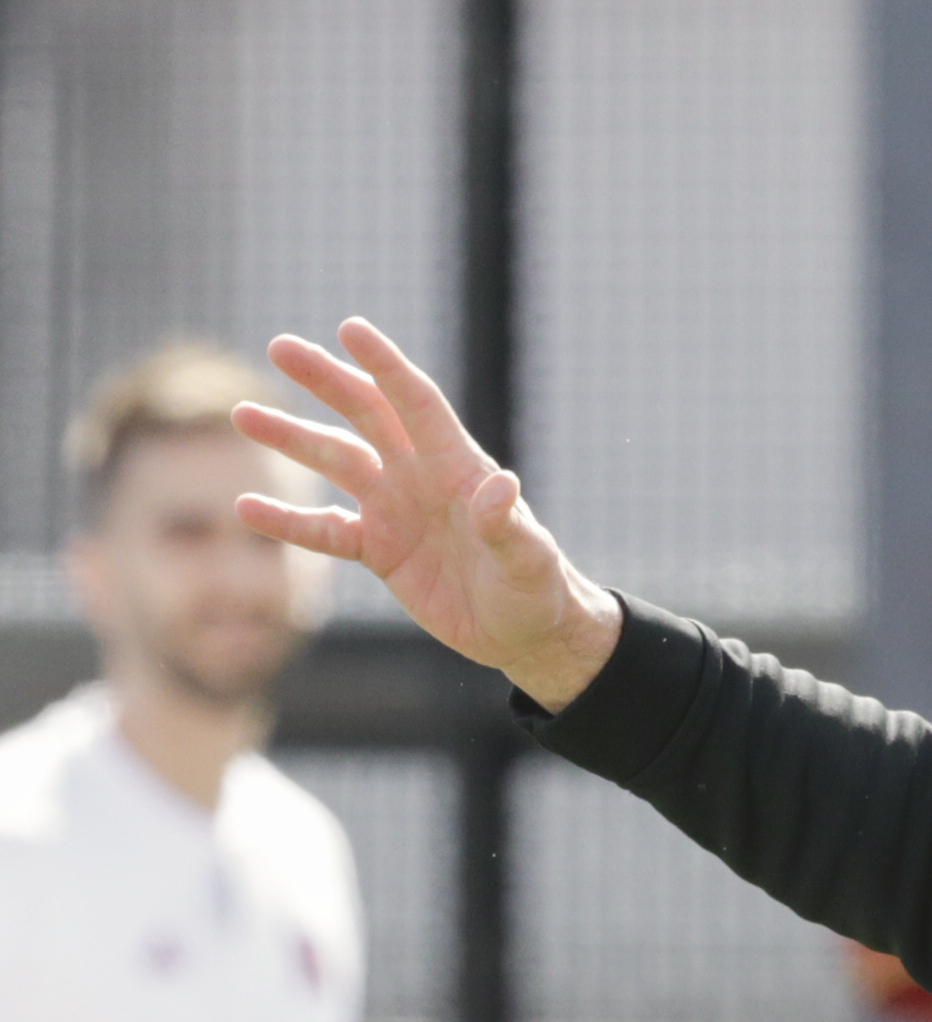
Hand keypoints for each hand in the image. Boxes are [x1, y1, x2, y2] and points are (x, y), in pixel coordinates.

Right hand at [230, 319, 622, 709]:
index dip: (385, 366)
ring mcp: (395, 511)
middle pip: (366, 415)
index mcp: (458, 467)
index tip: (350, 328)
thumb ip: (509, 527)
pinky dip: (288, 521)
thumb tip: (500, 487)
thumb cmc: (538, 590)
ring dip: (292, 438)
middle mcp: (421, 478)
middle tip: (279, 347)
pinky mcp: (378, 550)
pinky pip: (323, 530)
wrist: (527, 633)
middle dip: (326, 380)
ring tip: (243, 414)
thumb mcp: (529, 562)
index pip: (417, 403)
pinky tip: (246, 508)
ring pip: (335, 461)